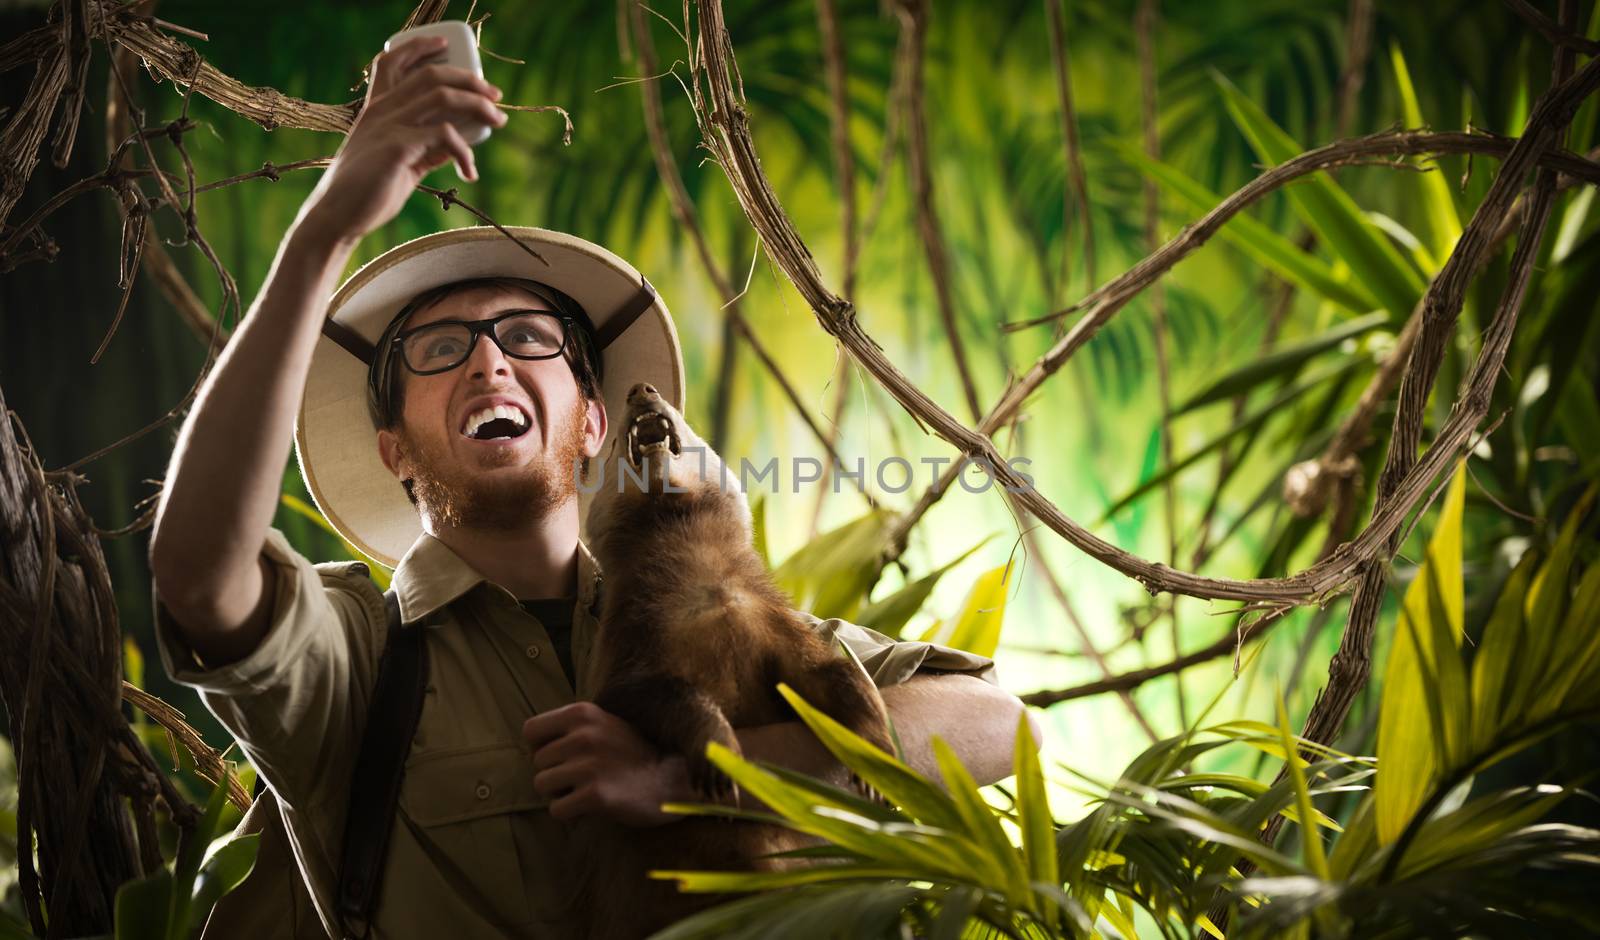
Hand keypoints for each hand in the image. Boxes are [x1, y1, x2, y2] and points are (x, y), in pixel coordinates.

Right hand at [299, 35, 506, 249]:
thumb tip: (456, 143)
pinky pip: (445, 136)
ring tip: (498, 121)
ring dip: (478, 106)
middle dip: (469, 80)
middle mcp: (381, 111)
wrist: (338, 217)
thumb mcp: (399, 162)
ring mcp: (388, 126)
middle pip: (431, 75)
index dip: (419, 47)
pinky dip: (465, 153)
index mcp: (376, 109)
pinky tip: (469, 173)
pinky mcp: (397, 147)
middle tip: (495, 96)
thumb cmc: (367, 193)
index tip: (444, 44)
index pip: (392, 61)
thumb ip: (424, 148)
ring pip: (442, 97)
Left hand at [522, 702, 692, 826]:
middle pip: (537, 763)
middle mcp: (584, 735)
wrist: (672, 781)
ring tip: (585, 791)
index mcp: (583, 714)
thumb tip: (532, 745)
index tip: (560, 757)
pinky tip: (590, 807)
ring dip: (559, 793)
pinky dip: (569, 814)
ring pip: (542, 785)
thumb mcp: (605, 725)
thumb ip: (572, 728)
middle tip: (581, 778)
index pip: (531, 730)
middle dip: (554, 774)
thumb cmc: (634, 755)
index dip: (540, 747)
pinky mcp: (595, 795)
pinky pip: (557, 810)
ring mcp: (589, 765)